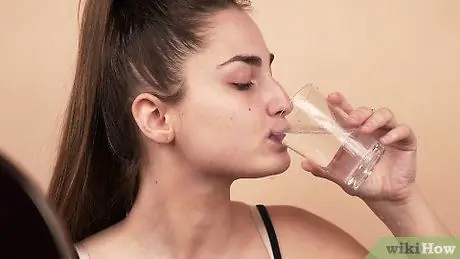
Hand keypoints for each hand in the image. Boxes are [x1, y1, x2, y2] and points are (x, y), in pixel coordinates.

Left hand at [301, 92, 416, 201]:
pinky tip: (386, 140)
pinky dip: (395, 132)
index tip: (332, 97)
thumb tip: (304, 164)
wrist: (385, 197)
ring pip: (385, 114)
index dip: (340, 103)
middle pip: (366, 111)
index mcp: (355, 133)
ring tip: (366, 129)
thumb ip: (325, 170)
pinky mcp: (406, 142)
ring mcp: (389, 134)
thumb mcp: (341, 177)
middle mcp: (372, 129)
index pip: (347, 113)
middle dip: (358, 112)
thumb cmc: (363, 182)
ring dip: (375, 119)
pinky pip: (403, 130)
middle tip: (350, 121)